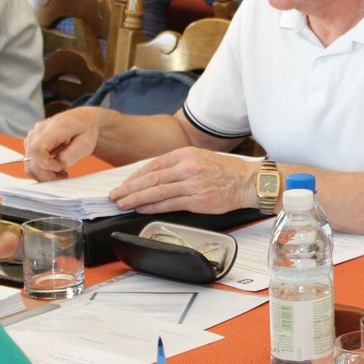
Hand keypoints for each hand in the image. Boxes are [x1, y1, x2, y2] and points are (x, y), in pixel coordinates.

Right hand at [24, 108, 104, 180]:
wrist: (81, 120)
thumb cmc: (85, 130)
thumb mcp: (86, 144)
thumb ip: (71, 156)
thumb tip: (57, 166)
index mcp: (55, 127)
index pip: (37, 148)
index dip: (45, 164)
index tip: (60, 168)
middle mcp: (39, 130)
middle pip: (32, 159)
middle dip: (47, 174)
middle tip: (64, 176)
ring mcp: (32, 136)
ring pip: (29, 164)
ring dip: (43, 174)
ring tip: (61, 173)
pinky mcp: (30, 143)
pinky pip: (30, 162)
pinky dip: (41, 170)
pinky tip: (55, 169)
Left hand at [109, 147, 256, 213]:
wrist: (249, 182)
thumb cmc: (227, 171)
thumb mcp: (201, 158)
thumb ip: (179, 165)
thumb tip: (155, 176)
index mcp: (186, 154)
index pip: (153, 165)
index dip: (135, 176)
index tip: (124, 184)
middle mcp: (188, 167)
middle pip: (151, 178)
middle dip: (129, 188)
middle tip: (115, 195)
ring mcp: (192, 184)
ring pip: (157, 192)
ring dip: (136, 199)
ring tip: (122, 204)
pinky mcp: (197, 200)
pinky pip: (169, 204)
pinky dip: (152, 207)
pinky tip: (141, 209)